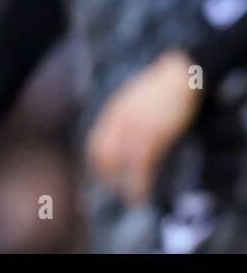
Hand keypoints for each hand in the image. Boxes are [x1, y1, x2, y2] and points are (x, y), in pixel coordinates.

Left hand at [85, 49, 201, 205]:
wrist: (178, 73)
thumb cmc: (159, 86)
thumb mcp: (132, 99)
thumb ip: (123, 116)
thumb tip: (120, 134)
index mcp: (113, 112)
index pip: (95, 144)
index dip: (97, 164)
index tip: (102, 177)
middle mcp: (119, 121)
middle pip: (103, 155)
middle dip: (106, 176)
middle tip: (115, 191)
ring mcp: (136, 127)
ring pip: (122, 164)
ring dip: (125, 186)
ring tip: (131, 200)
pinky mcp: (155, 134)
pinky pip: (142, 164)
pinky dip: (140, 182)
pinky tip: (141, 193)